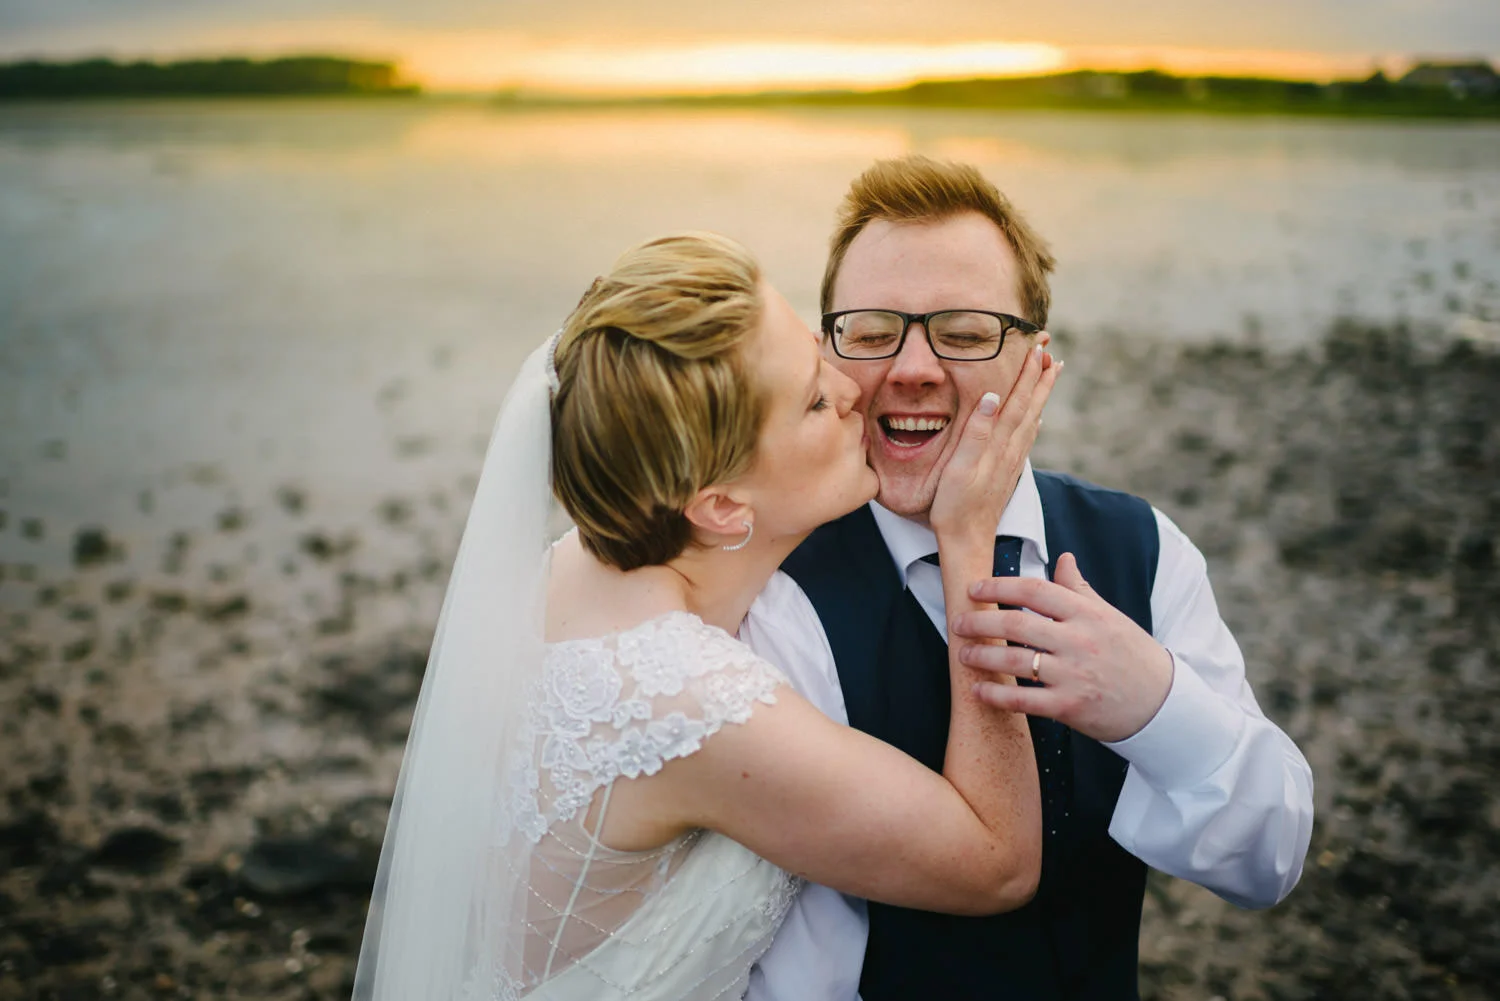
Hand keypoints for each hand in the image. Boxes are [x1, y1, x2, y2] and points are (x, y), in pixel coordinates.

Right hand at [928, 344, 1058, 542]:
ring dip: (1040, 394)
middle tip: (1050, 351)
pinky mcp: (1007, 471)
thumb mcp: (959, 468)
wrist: (967, 542)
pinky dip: (1034, 419)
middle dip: (1040, 377)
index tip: (1037, 348)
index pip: (1017, 400)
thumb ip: (976, 432)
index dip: (1027, 373)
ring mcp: (1011, 461)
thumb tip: (993, 397)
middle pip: (1030, 406)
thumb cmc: (955, 507)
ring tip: (1049, 373)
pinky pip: (1026, 436)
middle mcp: (1010, 450)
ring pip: (1032, 418)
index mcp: (998, 444)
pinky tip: (1036, 417)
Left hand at [953, 553, 1173, 742]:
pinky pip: (1023, 700)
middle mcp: (1078, 640)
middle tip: (958, 623)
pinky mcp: (1069, 707)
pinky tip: (978, 691)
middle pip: (1016, 623)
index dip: (999, 586)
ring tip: (963, 654)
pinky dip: (996, 696)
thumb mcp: (1109, 616)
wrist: (1162, 705)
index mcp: (1087, 613)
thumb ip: (1080, 590)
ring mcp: (1074, 675)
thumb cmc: (1132, 655)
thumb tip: (1064, 558)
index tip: (974, 589)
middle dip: (980, 622)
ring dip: (981, 657)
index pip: (1034, 590)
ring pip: (1014, 661)